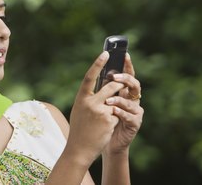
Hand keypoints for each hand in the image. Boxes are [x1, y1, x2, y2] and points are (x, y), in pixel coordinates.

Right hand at [67, 51, 126, 166]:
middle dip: (119, 83)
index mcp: (81, 98)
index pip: (90, 76)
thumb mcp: (80, 110)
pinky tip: (106, 128)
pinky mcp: (109, 120)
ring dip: (119, 101)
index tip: (105, 53)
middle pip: (110, 86)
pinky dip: (115, 118)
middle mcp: (90, 102)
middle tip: (122, 80)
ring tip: (113, 108)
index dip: (98, 64)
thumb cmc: (79, 129)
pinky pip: (117, 113)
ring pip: (117, 99)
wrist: (79, 149)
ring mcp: (100, 111)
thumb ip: (88, 99)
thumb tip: (99, 87)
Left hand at [103, 53, 143, 154]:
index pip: (127, 75)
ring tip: (107, 101)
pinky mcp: (135, 123)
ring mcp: (135, 111)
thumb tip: (97, 70)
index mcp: (123, 92)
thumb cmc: (101, 121)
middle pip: (134, 84)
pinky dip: (120, 112)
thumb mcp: (100, 102)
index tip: (124, 54)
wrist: (104, 142)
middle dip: (125, 79)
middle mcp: (132, 99)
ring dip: (119, 99)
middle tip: (114, 77)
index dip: (127, 65)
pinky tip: (113, 112)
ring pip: (131, 100)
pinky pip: (129, 115)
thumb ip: (102, 89)